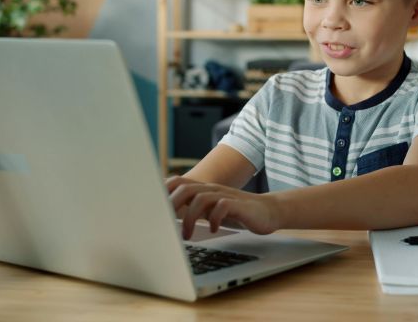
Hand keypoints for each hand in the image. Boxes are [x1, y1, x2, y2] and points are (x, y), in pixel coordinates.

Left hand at [166, 176, 280, 239]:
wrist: (267, 211)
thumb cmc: (236, 212)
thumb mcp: (211, 208)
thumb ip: (192, 207)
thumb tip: (167, 216)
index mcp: (203, 189)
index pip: (177, 181)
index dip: (162, 190)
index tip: (150, 206)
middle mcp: (212, 189)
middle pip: (185, 188)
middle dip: (172, 205)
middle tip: (165, 224)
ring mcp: (225, 195)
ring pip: (201, 198)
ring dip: (191, 217)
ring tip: (188, 236)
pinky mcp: (239, 205)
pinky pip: (223, 206)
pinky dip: (215, 218)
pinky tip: (214, 229)